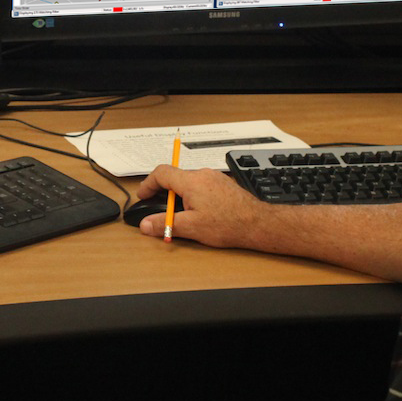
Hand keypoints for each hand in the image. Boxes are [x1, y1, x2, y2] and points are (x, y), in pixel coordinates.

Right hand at [132, 165, 271, 250]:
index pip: (161, 173)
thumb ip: (165, 224)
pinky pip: (202, 186)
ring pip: (189, 182)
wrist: (257, 224)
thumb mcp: (191, 227)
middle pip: (175, 178)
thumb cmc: (229, 224)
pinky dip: (194, 196)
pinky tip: (200, 213)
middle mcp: (203, 175)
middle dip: (165, 194)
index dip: (148, 184)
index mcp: (191, 182)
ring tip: (184, 216)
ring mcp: (214, 178)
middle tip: (163, 211)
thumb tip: (146, 225)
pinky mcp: (223, 184)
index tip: (144, 195)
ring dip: (181, 196)